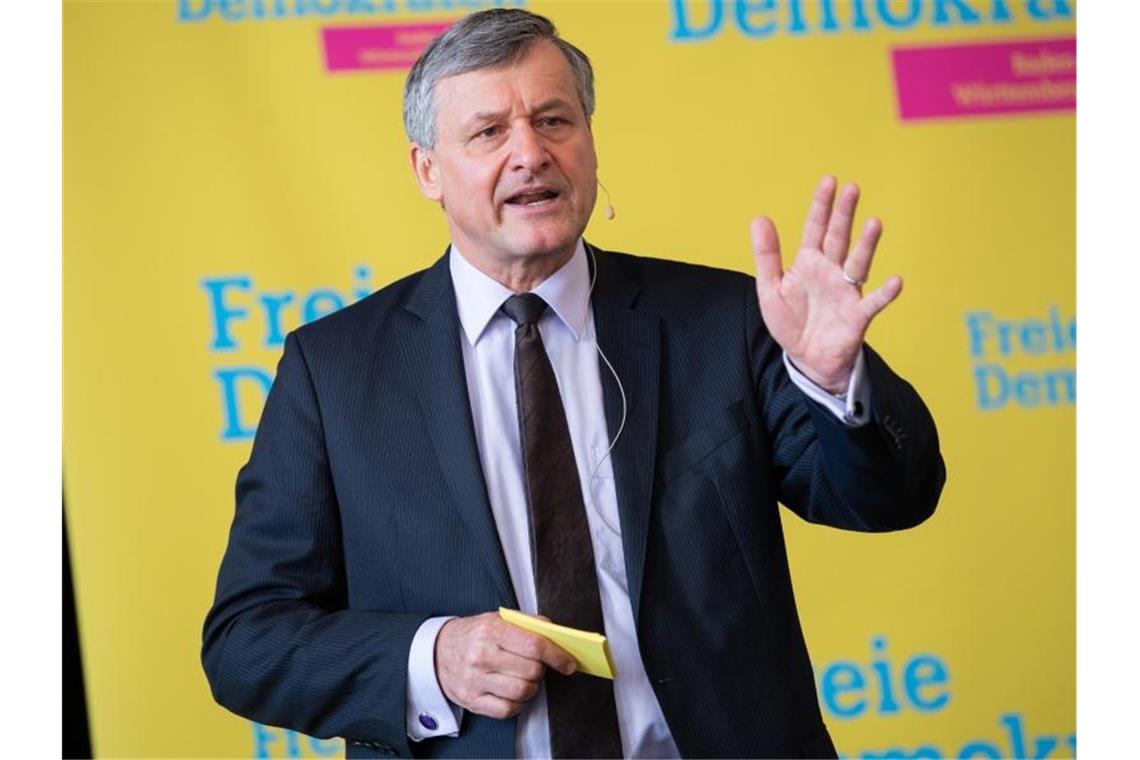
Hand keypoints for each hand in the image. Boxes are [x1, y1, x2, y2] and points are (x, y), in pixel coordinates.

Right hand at [435, 612, 576, 718]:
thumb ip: (527, 624)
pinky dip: (517, 703)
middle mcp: (482, 655)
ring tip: (525, 678)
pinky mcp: (472, 700)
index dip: (557, 655)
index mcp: (491, 630)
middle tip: (538, 665)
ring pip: (522, 691)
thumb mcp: (496, 619)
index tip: (568, 662)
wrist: (436, 651)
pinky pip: (508, 709)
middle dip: (542, 670)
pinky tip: (513, 691)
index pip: (534, 645)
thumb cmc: (473, 634)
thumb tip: (557, 634)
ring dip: (532, 687)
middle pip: (532, 670)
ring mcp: (475, 680)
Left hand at [751, 176, 902, 392]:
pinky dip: (885, 293)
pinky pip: (873, 302)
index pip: (815, 228)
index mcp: (809, 262)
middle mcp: (831, 271)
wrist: (806, 358)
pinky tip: (896, 280)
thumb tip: (759, 218)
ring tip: (875, 223)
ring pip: (858, 263)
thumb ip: (766, 255)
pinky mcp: (857, 315)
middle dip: (844, 214)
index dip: (821, 206)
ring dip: (867, 244)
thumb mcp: (770, 288)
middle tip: (852, 188)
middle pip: (839, 238)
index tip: (829, 181)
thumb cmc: (791, 321)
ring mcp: (846, 291)